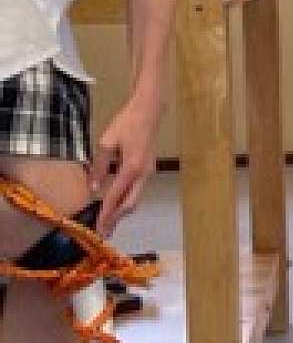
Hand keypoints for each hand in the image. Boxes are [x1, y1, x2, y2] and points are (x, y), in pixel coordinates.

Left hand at [92, 91, 161, 232]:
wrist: (149, 110)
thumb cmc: (126, 122)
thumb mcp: (106, 142)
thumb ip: (98, 167)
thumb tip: (93, 189)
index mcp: (132, 168)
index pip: (116, 196)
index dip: (106, 213)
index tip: (98, 227)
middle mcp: (143, 174)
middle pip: (130, 204)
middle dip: (116, 219)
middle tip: (104, 232)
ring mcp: (149, 173)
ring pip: (135, 199)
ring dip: (122, 212)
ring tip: (109, 222)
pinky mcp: (149, 170)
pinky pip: (137, 191)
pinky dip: (127, 201)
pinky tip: (117, 204)